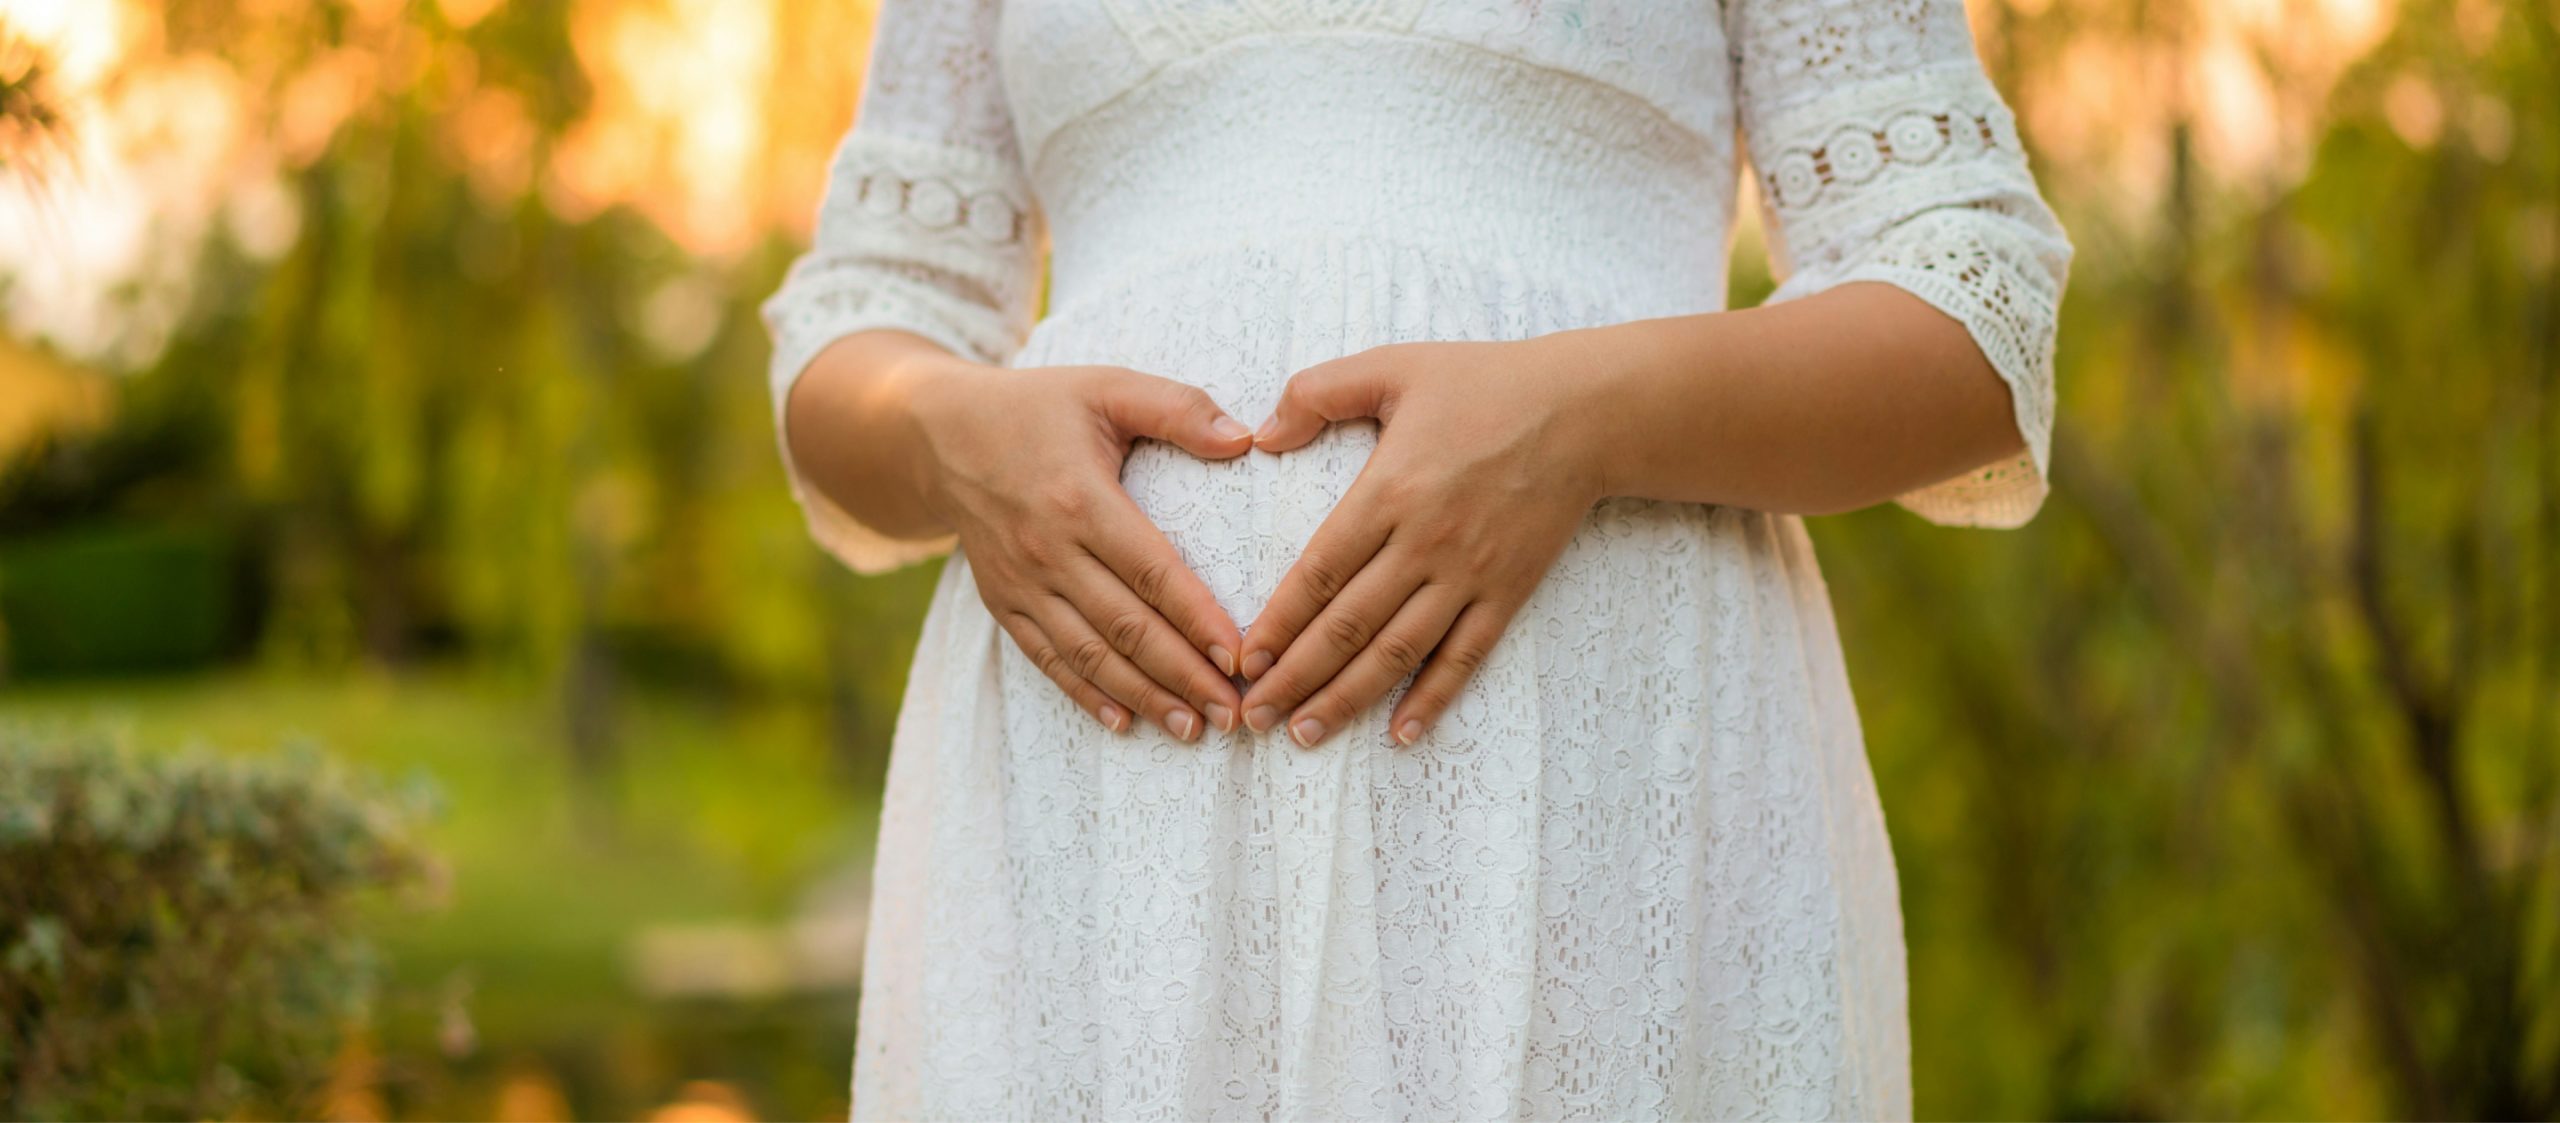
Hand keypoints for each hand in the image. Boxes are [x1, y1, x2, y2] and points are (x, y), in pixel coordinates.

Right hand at [906, 356, 1254, 738]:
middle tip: (1234, 713)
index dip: (1197, 619)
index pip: (1151, 572)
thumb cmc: (1038, 407)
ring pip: (1090, 654)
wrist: (939, 433)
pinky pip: (1047, 659)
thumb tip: (1245, 439)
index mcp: (1080, 499)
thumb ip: (1177, 407)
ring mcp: (1021, 583)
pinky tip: (1123, 722)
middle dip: (1184, 676)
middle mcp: (1048, 551)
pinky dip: (1085, 694)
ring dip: (1144, 696)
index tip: (1240, 657)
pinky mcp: (1003, 603)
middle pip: (1126, 626)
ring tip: (1192, 728)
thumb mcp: (1106, 387)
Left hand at [1235, 337, 1605, 747]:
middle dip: (1295, 678)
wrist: (1585, 412)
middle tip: (1253, 717)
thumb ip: (1318, 392)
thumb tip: (1261, 435)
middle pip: (1348, 627)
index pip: (1319, 573)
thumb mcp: (1393, 367)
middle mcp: (1424, 544)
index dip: (1278, 622)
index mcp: (1388, 492)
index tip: (1243, 660)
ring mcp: (1469, 575)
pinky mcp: (1507, 593)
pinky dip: (1432, 698)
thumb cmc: (1486, 384)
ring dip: (1347, 699)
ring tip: (1304, 735)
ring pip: (1397, 653)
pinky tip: (1401, 733)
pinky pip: (1464, 657)